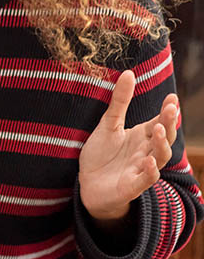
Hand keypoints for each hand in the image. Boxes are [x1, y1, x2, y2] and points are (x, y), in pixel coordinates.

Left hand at [79, 70, 177, 221]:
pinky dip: (149, 170)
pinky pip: (146, 179)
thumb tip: (128, 72)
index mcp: (142, 136)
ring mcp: (141, 168)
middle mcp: (146, 151)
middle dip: (168, 124)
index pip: (160, 121)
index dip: (167, 111)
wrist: (88, 184)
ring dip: (161, 144)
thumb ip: (119, 102)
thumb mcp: (108, 125)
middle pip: (164, 137)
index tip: (171, 98)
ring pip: (160, 157)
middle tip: (170, 109)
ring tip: (157, 129)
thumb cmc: (101, 154)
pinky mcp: (132, 186)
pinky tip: (148, 160)